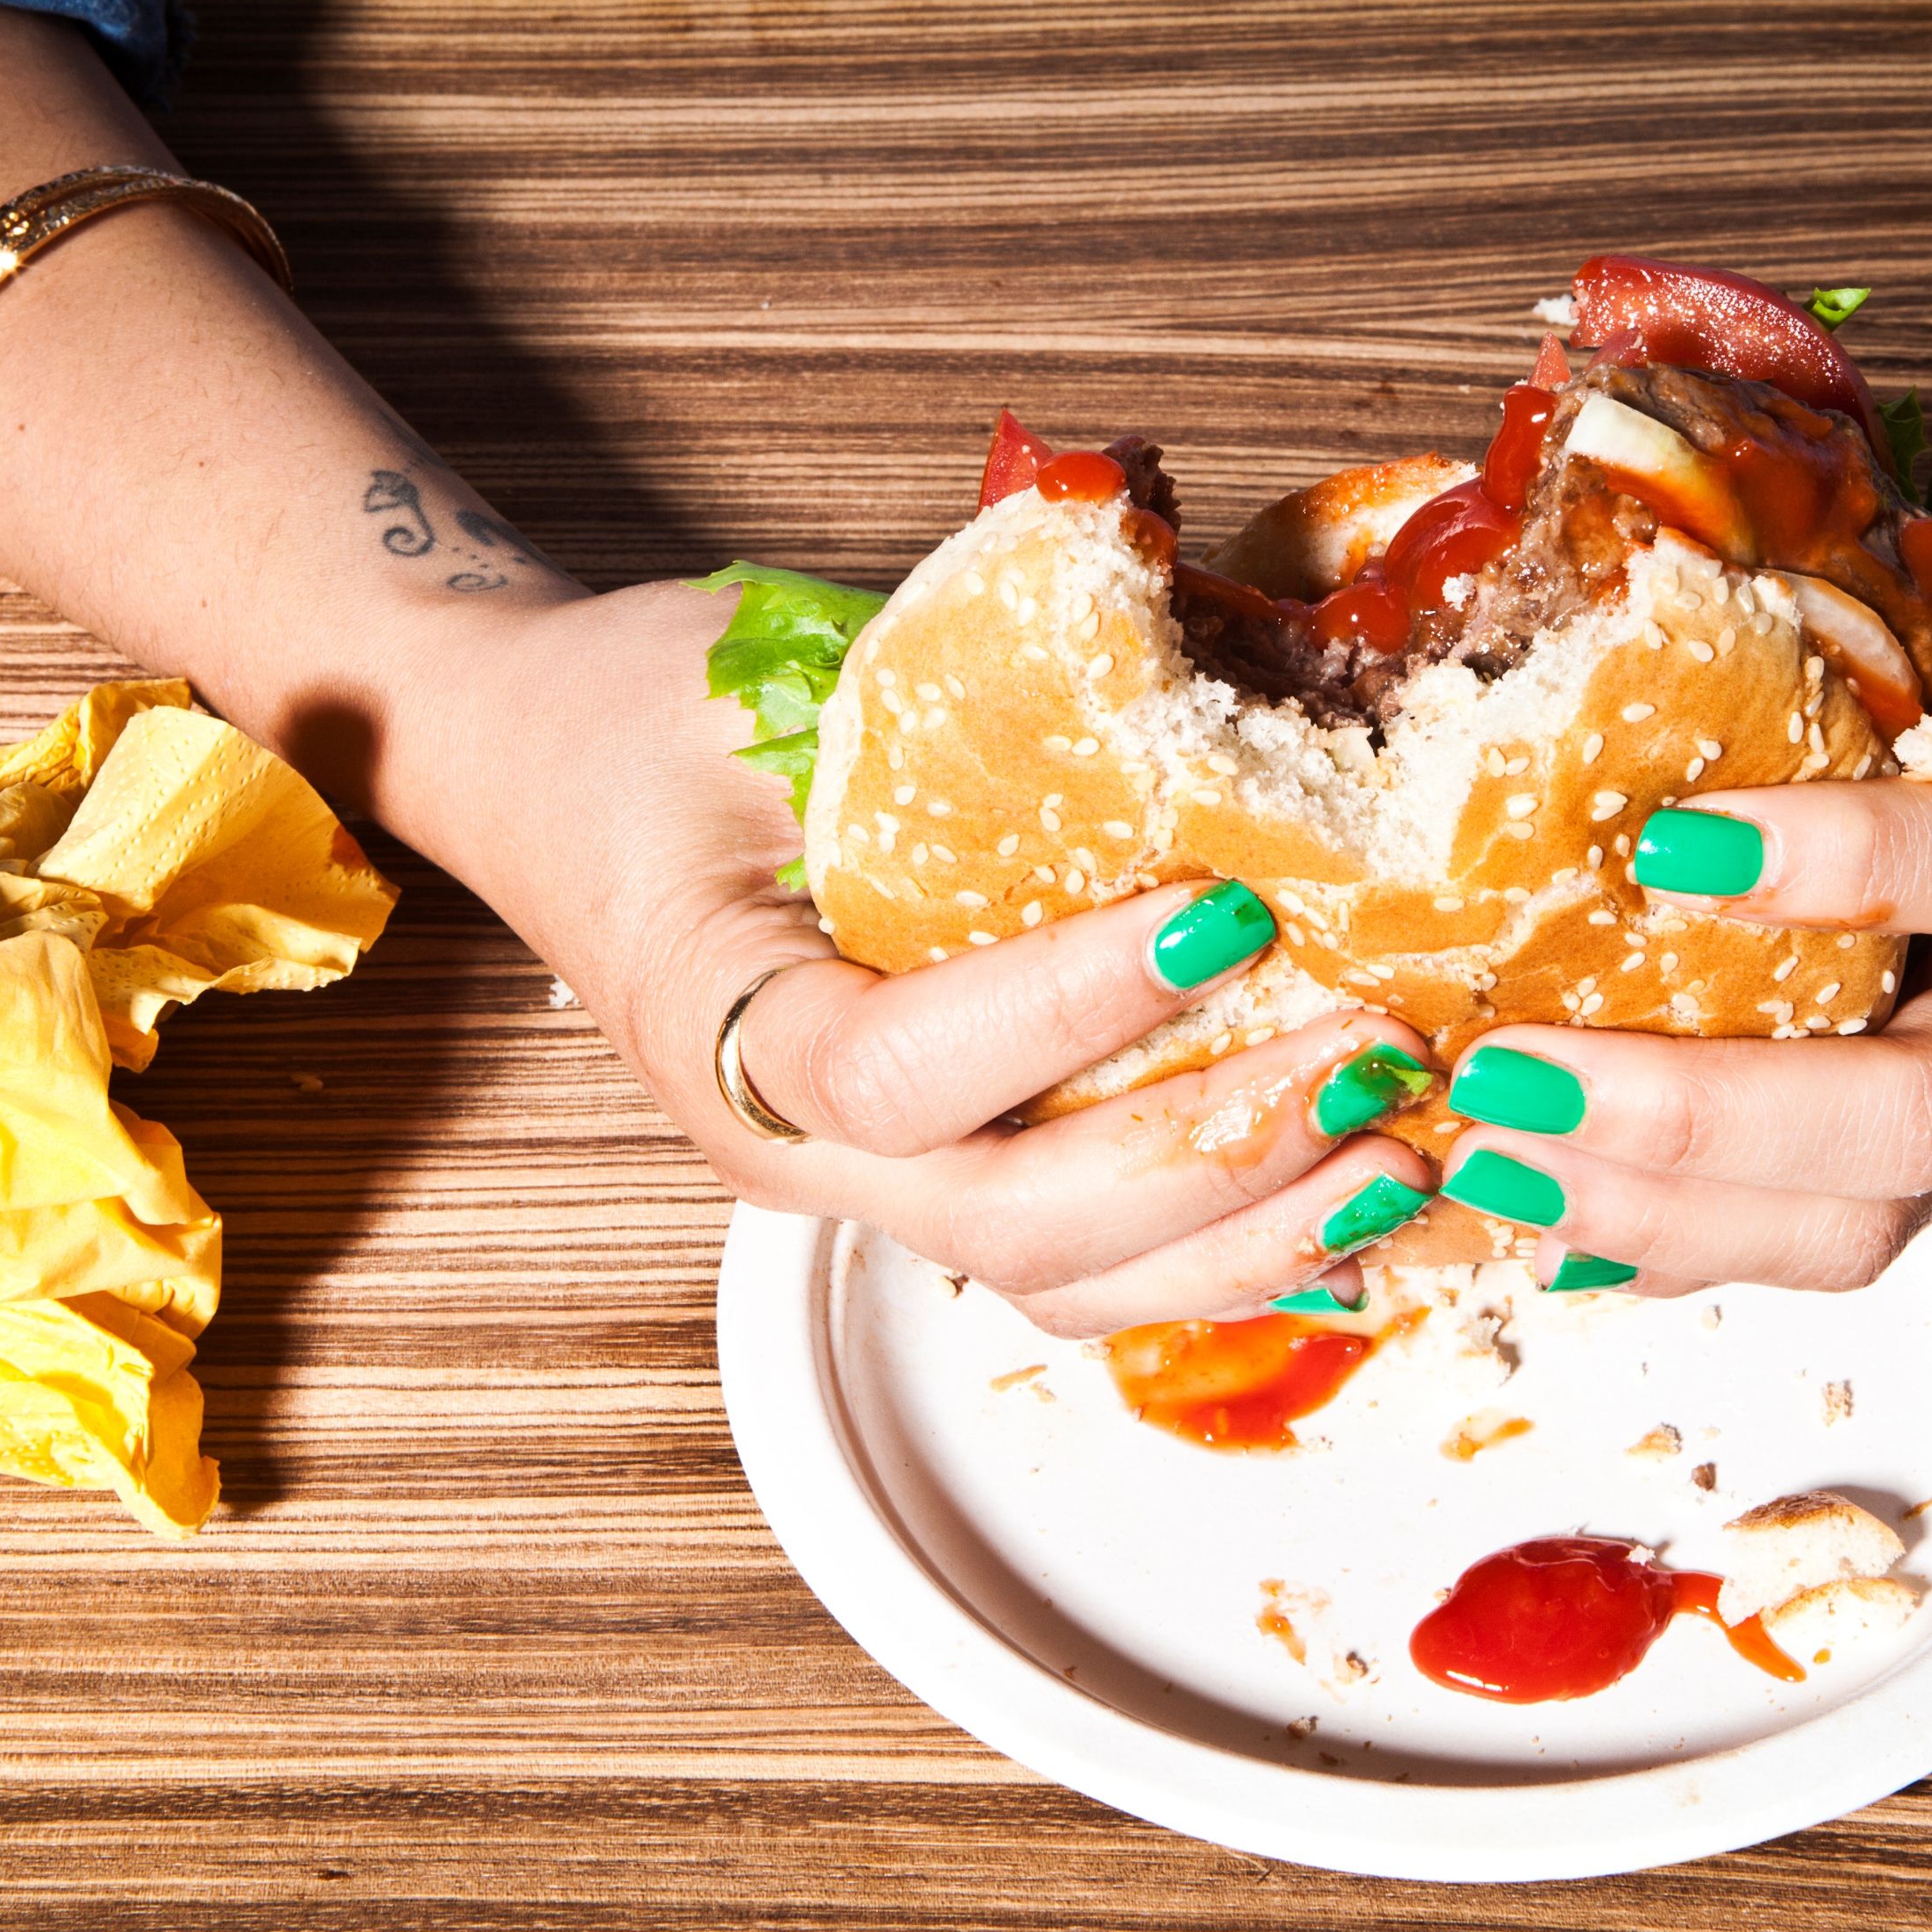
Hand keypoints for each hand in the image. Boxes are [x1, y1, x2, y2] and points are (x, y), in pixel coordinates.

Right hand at [393, 581, 1439, 1335]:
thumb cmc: (632, 714)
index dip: (1072, 1010)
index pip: (898, 1069)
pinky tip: (1342, 1205)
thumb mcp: (754, 672)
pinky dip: (1221, 1254)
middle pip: (1011, 1223)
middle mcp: (785, 1145)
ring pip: (1060, 1283)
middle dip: (1214, 1152)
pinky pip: (1080, 1265)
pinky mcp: (928, 1180)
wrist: (533, 771)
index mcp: (719, 1015)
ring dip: (1245, 1236)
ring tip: (1398, 1148)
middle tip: (1371, 1051)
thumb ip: (944, 696)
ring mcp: (857, 1186)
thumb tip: (1189, 648)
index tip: (1226, 912)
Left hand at [1435, 628, 1931, 1295]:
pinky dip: (1660, 1246)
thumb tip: (1585, 681)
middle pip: (1916, 1119)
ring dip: (1652, 1208)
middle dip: (1695, 1117)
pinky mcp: (1931, 1182)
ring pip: (1858, 1226)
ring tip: (1492, 1156)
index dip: (1840, 863)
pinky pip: (1799, 1249)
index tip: (1663, 849)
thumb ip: (1827, 686)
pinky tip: (1538, 1220)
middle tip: (1510, 1072)